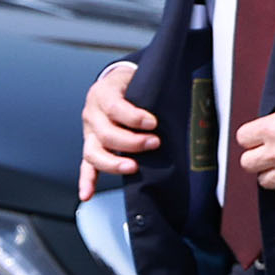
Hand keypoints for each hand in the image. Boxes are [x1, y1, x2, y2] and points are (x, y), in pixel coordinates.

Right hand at [79, 60, 155, 200]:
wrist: (116, 83)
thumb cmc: (133, 84)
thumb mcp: (141, 79)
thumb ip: (154, 91)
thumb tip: (188, 102)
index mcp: (104, 94)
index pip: (114, 106)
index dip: (133, 117)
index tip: (153, 123)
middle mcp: (93, 114)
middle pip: (105, 133)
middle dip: (131, 141)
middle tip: (155, 143)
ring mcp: (90, 134)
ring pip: (93, 152)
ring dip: (113, 163)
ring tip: (133, 167)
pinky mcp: (92, 148)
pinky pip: (86, 166)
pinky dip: (87, 181)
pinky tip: (87, 194)